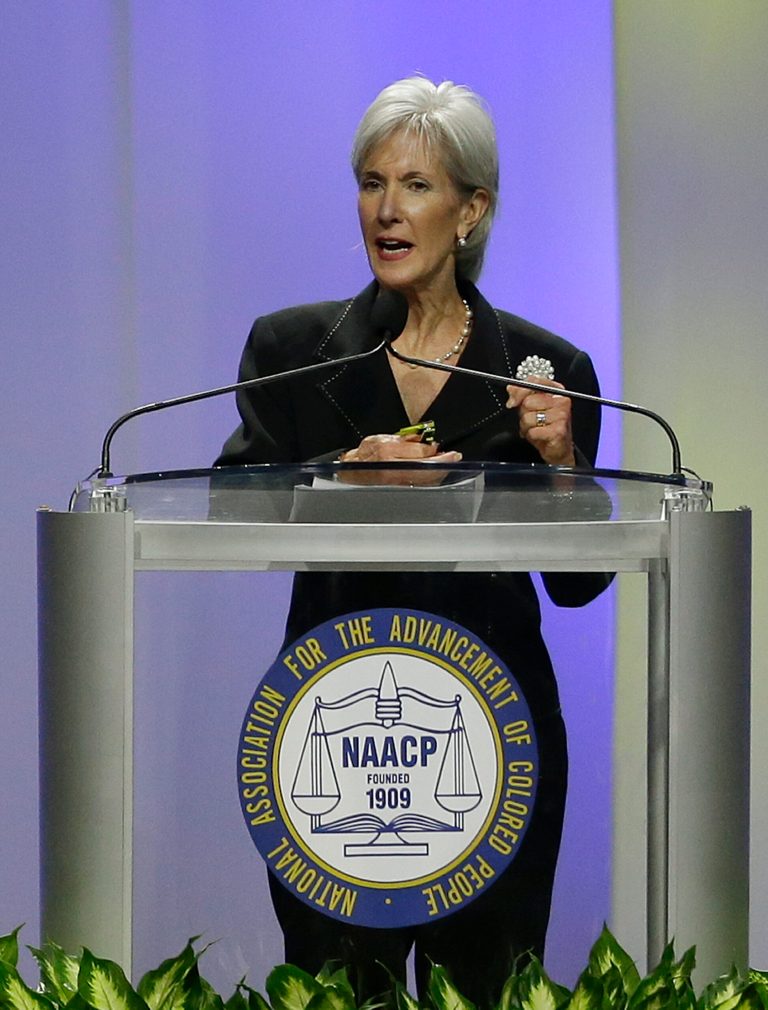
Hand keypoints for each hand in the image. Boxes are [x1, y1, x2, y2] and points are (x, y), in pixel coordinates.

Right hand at [338, 434, 461, 484]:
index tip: (445, 449)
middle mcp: (391, 467)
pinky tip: (434, 474)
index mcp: (388, 451)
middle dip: (442, 463)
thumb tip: (423, 439)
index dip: (434, 451)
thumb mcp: (383, 438)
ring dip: (438, 472)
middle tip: (453, 457)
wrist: (352, 471)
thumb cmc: (365, 454)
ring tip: (445, 464)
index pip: (419, 452)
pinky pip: (417, 485)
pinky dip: (429, 480)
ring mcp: (394, 481)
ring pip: (423, 479)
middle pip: (425, 467)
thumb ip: (404, 439)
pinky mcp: (396, 489)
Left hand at [506, 377, 575, 465]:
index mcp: (556, 391)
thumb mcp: (532, 409)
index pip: (535, 382)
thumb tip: (511, 388)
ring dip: (527, 427)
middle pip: (528, 402)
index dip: (520, 390)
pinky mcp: (558, 431)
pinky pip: (532, 431)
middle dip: (524, 414)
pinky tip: (540, 437)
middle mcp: (562, 401)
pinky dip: (531, 436)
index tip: (513, 401)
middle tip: (533, 420)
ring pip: (528, 417)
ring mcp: (562, 416)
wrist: (558, 449)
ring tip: (536, 429)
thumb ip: (521, 395)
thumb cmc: (547, 428)